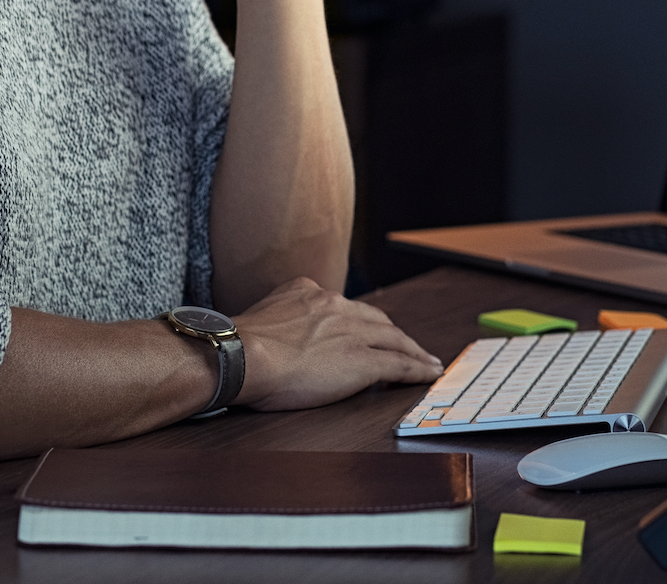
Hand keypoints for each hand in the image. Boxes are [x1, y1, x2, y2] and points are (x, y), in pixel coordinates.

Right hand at [233, 276, 442, 410]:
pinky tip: (428, 374)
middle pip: (376, 319)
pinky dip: (417, 369)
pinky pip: (399, 364)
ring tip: (427, 361)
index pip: (345, 307)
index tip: (369, 330)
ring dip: (414, 351)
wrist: (242, 355)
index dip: (362, 322)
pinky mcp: (363, 360)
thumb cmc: (238, 348)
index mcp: (307, 292)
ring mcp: (351, 332)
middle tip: (407, 346)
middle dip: (393, 334)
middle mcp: (334, 305)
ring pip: (394, 339)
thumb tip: (274, 338)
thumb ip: (277, 320)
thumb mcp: (259, 318)